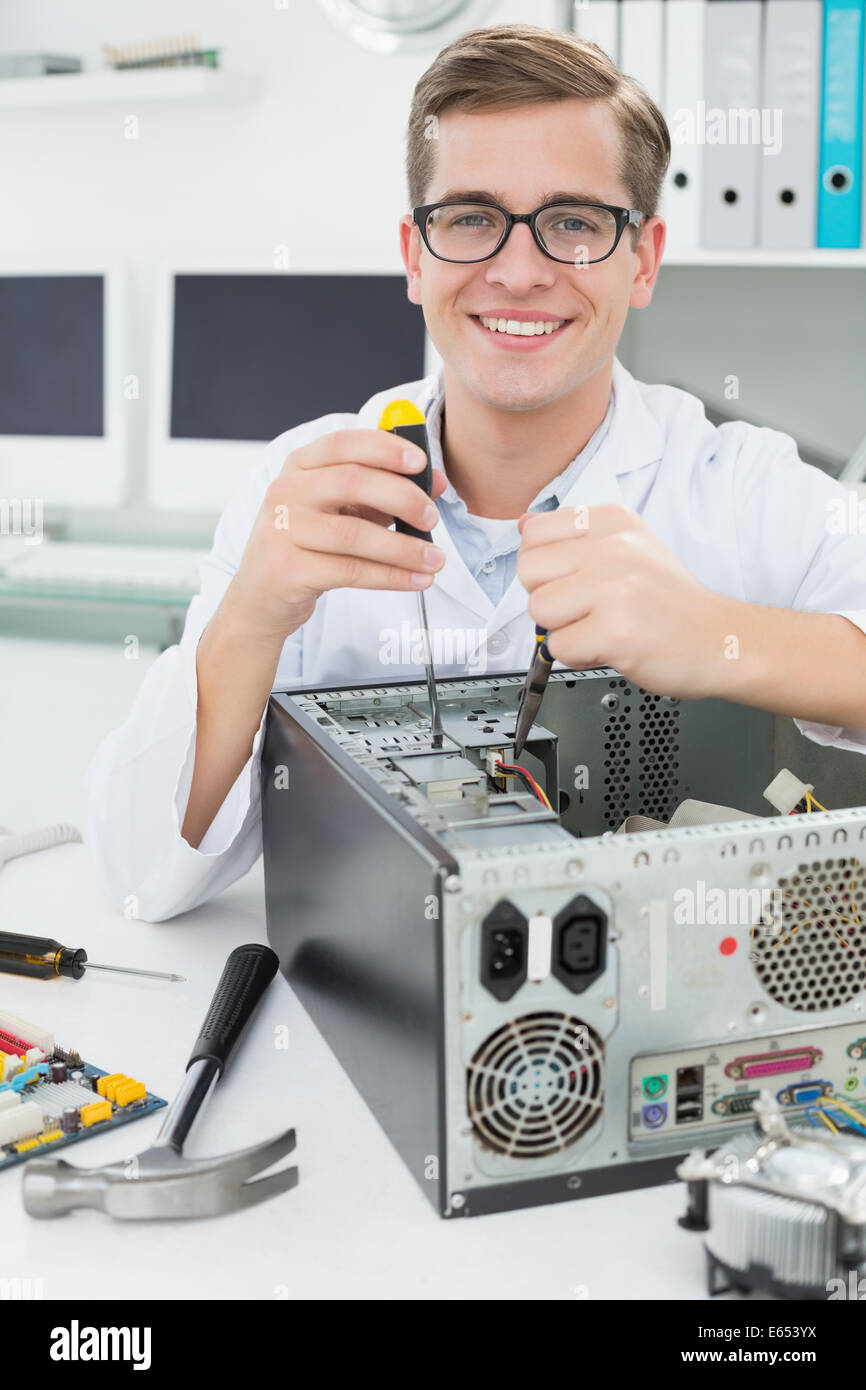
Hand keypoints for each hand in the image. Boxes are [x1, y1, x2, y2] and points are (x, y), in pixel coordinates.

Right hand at [224, 428, 447, 644]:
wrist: (261, 597)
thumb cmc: (306, 546)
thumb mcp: (343, 511)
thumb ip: (386, 492)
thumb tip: (437, 481)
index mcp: (300, 467)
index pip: (343, 444)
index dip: (384, 448)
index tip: (420, 463)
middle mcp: (286, 492)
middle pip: (351, 482)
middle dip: (402, 497)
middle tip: (431, 518)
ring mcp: (282, 531)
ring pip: (353, 533)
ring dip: (403, 547)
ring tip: (435, 559)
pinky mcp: (287, 569)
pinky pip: (350, 571)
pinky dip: (391, 576)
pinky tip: (417, 579)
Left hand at [516, 503, 724, 697]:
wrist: (719, 639)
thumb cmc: (670, 601)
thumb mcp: (628, 546)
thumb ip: (573, 537)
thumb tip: (523, 527)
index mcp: (612, 521)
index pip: (534, 533)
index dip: (546, 567)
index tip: (576, 579)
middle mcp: (613, 547)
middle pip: (528, 572)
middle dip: (550, 599)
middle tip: (589, 608)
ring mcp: (614, 587)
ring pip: (539, 611)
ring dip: (564, 629)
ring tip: (602, 627)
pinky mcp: (615, 631)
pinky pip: (559, 648)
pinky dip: (579, 656)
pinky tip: (611, 646)